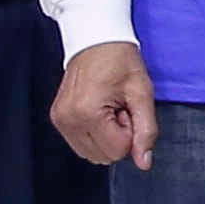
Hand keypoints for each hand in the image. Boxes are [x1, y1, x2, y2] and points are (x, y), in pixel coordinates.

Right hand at [54, 38, 159, 168]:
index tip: (127, 108)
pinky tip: (99, 110)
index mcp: (88, 113)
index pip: (118, 150)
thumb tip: (144, 163)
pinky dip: (95, 133)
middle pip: (104, 156)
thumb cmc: (121, 62)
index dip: (131, 132)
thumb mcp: (142, 93)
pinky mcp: (58, 119)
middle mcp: (68, 120)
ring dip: (107, 136)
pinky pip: (82, 144)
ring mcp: (60, 120)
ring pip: (92, 154)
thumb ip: (146, 130)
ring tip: (109, 108)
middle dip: (119, 136)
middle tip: (119, 108)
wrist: (95, 40)